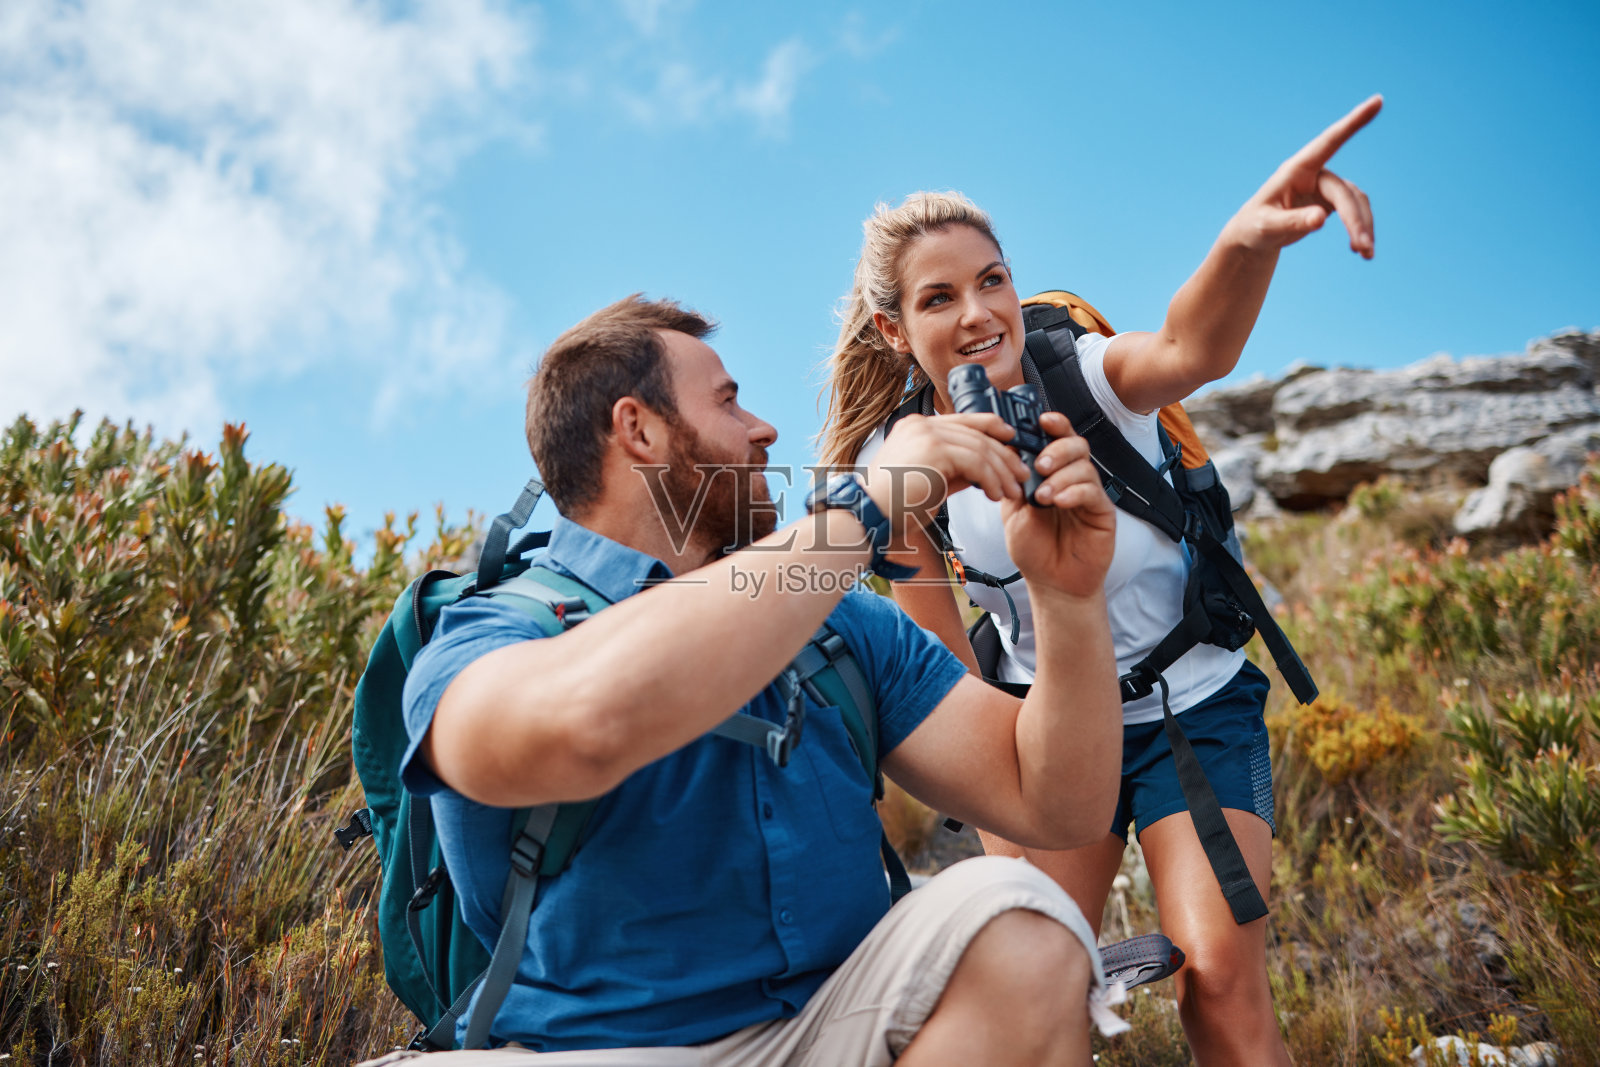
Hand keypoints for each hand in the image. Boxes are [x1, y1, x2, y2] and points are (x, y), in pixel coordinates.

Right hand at [862, 412, 1029, 538]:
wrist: (868, 516)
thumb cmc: (891, 506)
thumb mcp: (929, 482)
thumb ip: (954, 471)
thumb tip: (983, 472)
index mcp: (916, 427)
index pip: (964, 420)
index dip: (993, 429)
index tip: (1012, 443)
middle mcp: (922, 425)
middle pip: (977, 433)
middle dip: (1005, 456)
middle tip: (1021, 475)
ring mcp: (927, 434)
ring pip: (981, 448)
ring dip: (1001, 472)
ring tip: (1011, 491)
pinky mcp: (934, 450)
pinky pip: (976, 462)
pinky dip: (991, 479)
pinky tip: (994, 494)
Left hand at [998, 412, 1115, 598]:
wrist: (1051, 583)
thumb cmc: (1034, 549)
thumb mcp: (1013, 512)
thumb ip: (1013, 483)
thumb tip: (1007, 451)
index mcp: (1052, 474)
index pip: (1057, 440)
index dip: (1053, 425)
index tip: (1042, 420)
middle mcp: (1073, 479)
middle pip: (1076, 445)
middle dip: (1057, 449)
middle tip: (1040, 466)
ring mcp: (1089, 494)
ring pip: (1084, 466)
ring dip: (1061, 475)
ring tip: (1043, 496)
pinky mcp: (1102, 512)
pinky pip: (1093, 491)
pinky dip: (1073, 491)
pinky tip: (1058, 502)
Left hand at [1226, 94, 1381, 259]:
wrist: (1253, 236)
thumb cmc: (1254, 227)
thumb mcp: (1267, 228)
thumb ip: (1292, 223)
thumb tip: (1321, 220)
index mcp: (1296, 170)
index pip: (1329, 142)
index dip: (1354, 122)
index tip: (1378, 101)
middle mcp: (1314, 174)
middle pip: (1344, 193)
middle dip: (1354, 220)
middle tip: (1363, 248)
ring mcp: (1325, 187)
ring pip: (1355, 202)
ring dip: (1362, 227)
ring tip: (1365, 255)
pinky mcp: (1331, 201)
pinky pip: (1354, 212)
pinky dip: (1360, 230)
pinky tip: (1360, 252)